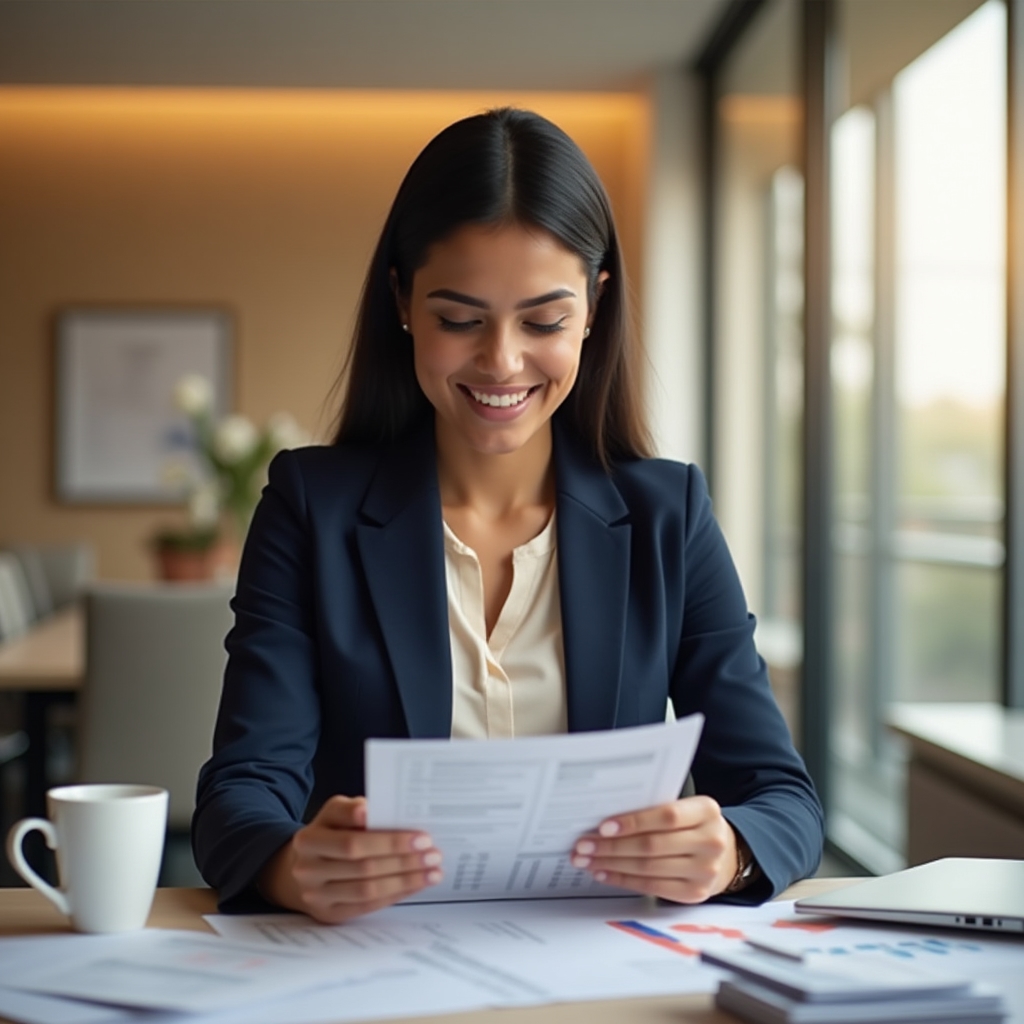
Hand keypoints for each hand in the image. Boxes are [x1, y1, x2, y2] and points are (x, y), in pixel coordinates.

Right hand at [259, 796, 441, 922]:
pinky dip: (395, 895)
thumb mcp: (334, 812)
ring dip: (405, 881)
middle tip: (434, 855)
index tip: (421, 837)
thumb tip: (370, 811)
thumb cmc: (328, 833)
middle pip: (364, 868)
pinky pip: (367, 906)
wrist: (301, 866)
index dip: (389, 842)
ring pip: (368, 890)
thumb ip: (352, 809)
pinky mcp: (329, 914)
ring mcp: (316, 896)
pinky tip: (415, 885)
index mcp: (308, 840)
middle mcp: (308, 870)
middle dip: (404, 861)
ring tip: (432, 872)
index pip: (353, 843)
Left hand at [570, 796, 737, 903]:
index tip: (603, 826)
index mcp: (707, 811)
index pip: (666, 816)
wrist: (726, 854)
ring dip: (611, 864)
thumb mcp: (686, 809)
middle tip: (583, 845)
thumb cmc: (693, 826)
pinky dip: (623, 879)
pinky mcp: (694, 893)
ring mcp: (704, 870)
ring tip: (587, 859)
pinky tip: (605, 873)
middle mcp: (710, 841)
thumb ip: (655, 809)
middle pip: (652, 845)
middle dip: (611, 846)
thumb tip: (606, 819)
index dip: (633, 821)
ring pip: (648, 868)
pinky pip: (651, 886)